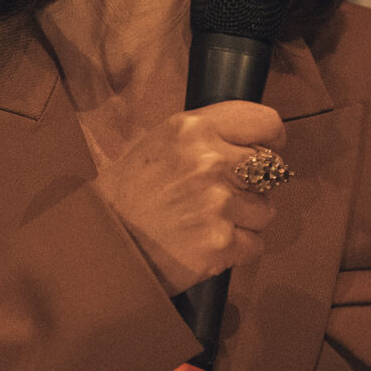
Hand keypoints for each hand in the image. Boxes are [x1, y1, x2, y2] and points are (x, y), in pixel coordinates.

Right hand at [92, 101, 286, 294]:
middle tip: (227, 194)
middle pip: (270, 168)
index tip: (266, 149)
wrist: (99, 245)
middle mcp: (210, 161)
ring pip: (265, 210)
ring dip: (246, 218)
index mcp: (194, 129)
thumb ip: (207, 136)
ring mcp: (218, 205)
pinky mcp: (221, 244)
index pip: (266, 122)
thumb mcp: (160, 143)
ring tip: (210, 221)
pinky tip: (209, 244)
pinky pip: (255, 244)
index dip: (271, 138)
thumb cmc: (128, 192)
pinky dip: (238, 249)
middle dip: (254, 183)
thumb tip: (254, 143)